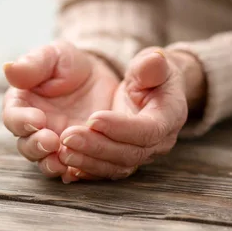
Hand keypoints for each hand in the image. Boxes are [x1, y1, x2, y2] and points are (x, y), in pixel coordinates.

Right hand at [2, 41, 118, 182]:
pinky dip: (73, 172)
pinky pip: (70, 168)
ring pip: (45, 162)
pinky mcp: (75, 154)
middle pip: (27, 146)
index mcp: (21, 105)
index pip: (13, 117)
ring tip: (62, 161)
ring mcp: (54, 145)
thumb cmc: (70, 64)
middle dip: (37, 146)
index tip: (37, 119)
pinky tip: (78, 171)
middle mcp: (33, 130)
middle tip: (51, 141)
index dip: (22, 121)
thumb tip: (8, 67)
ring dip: (52, 164)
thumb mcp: (54, 57)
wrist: (100, 77)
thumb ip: (33, 64)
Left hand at [57, 48, 205, 179]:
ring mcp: (142, 154)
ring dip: (88, 161)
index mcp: (169, 117)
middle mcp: (159, 142)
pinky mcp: (124, 159)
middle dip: (97, 147)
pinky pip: (106, 171)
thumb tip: (155, 60)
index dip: (120, 128)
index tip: (92, 118)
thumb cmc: (152, 73)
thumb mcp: (152, 62)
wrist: (155, 89)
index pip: (147, 130)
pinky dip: (86, 170)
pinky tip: (64, 165)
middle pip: (129, 154)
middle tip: (68, 137)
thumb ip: (150, 64)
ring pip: (116, 167)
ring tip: (62, 151)